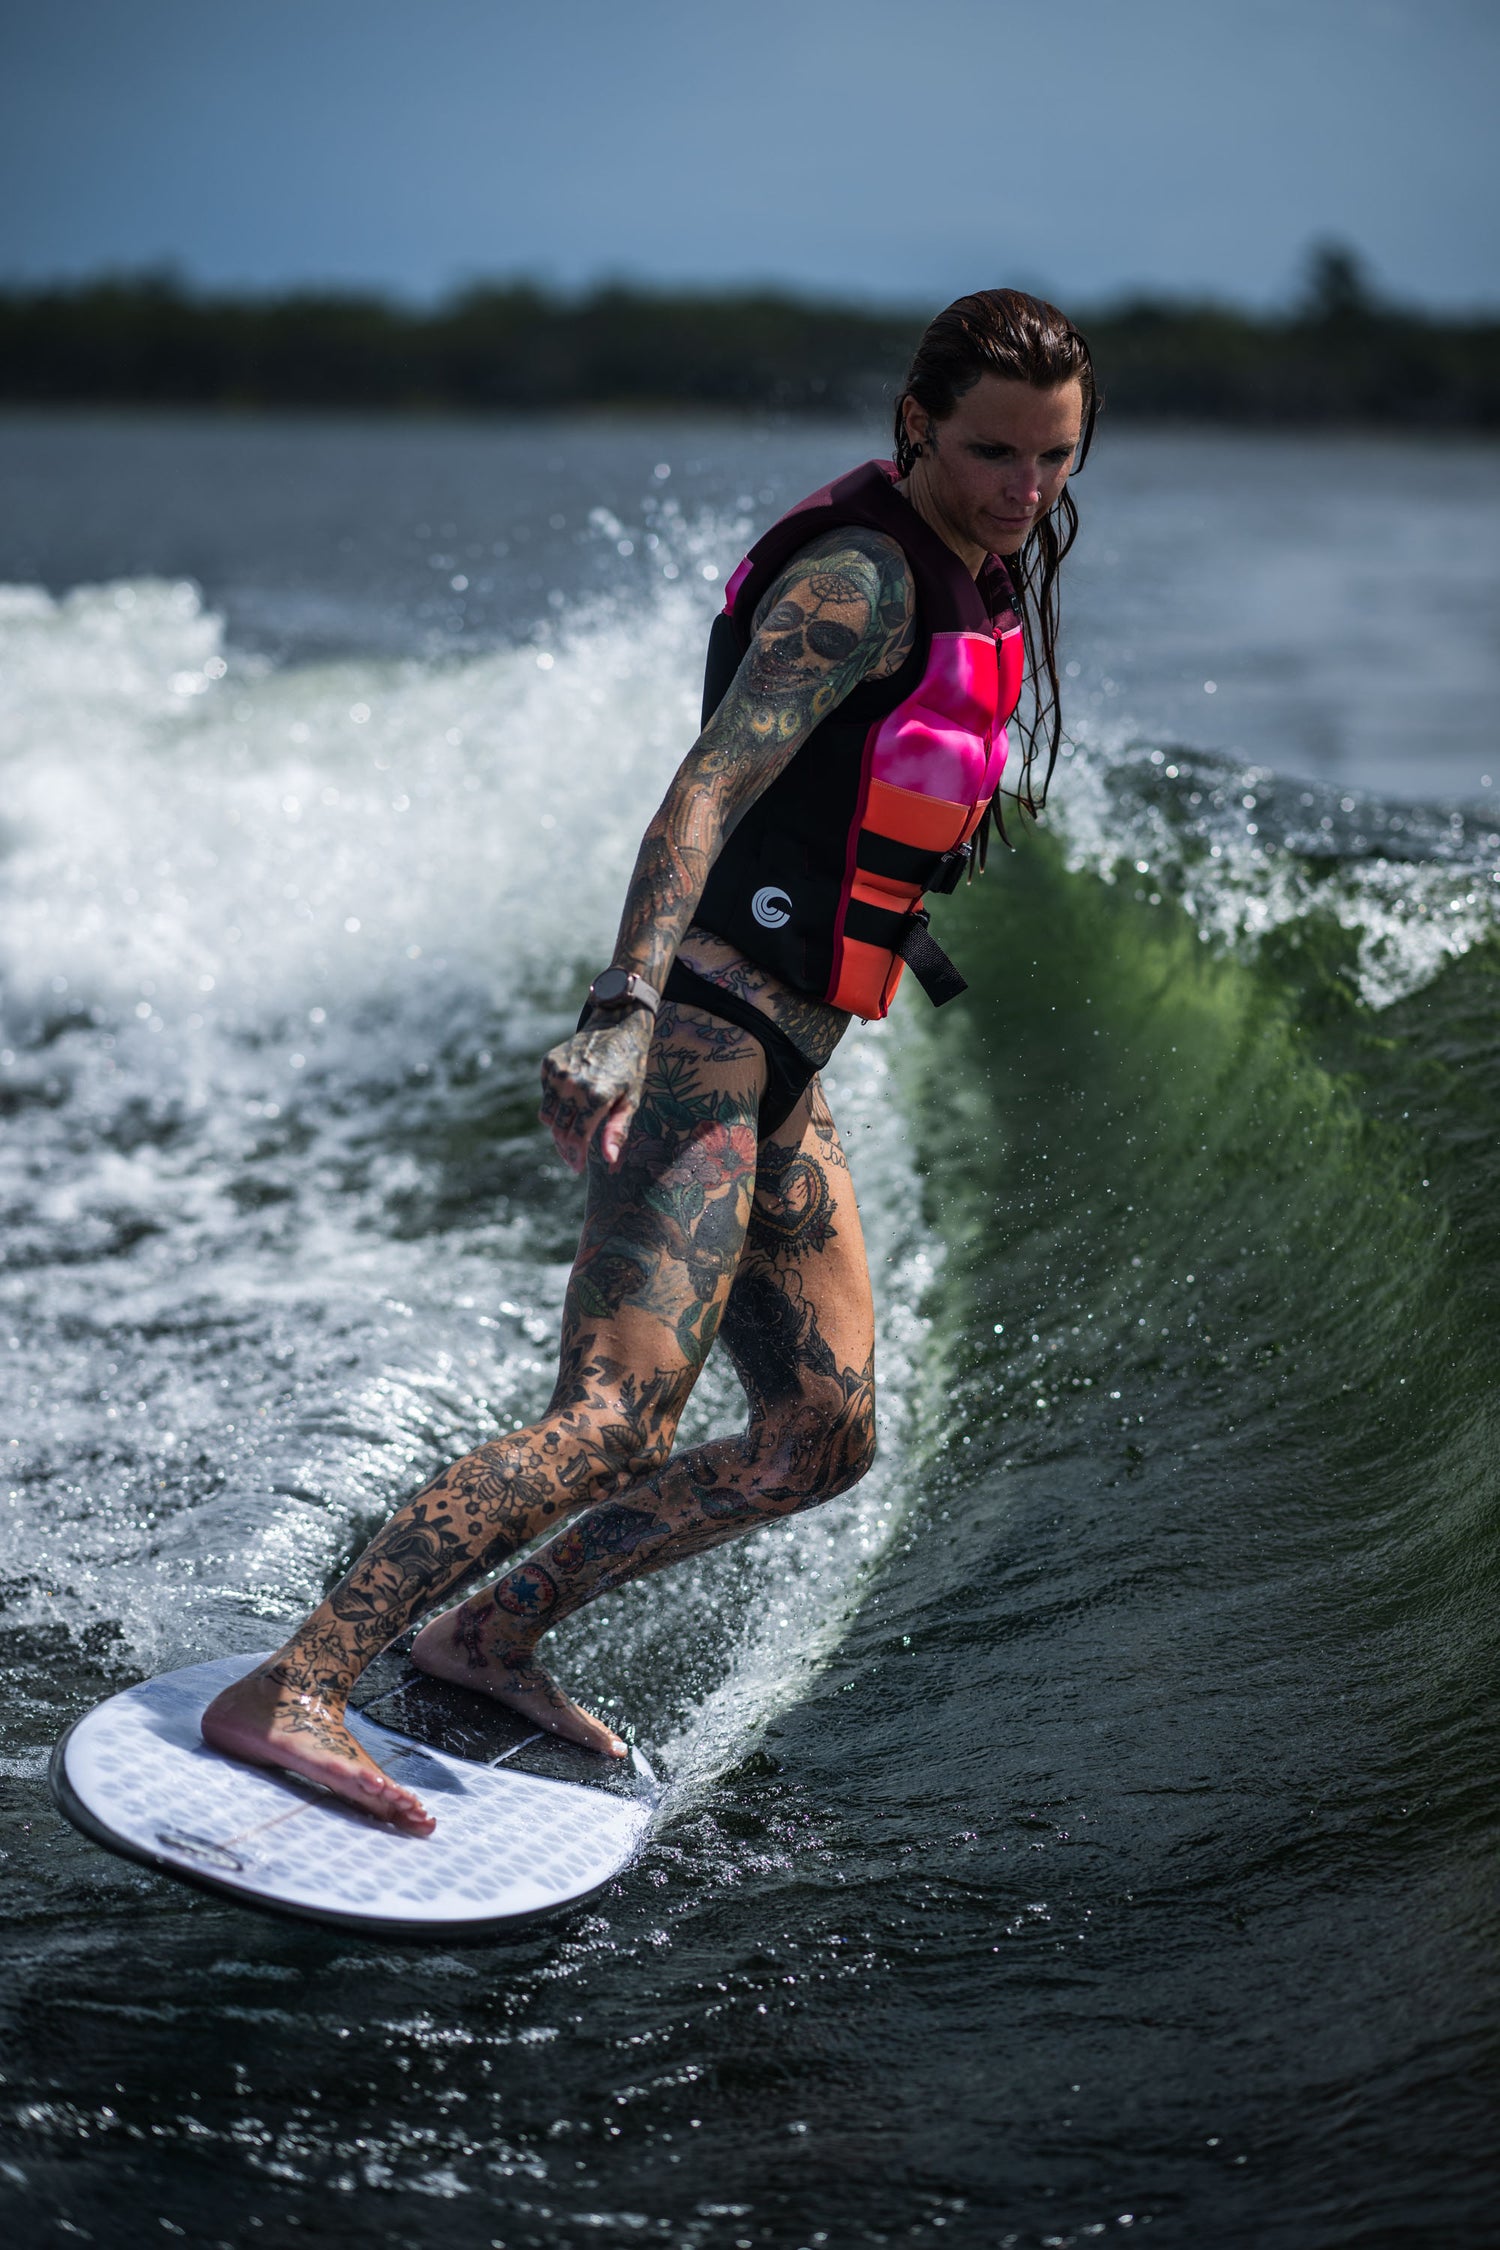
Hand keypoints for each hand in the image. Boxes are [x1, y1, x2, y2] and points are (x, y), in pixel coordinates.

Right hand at [539, 1008, 653, 1173]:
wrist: (617, 1026)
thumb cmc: (629, 1067)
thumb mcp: (631, 1099)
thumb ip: (618, 1130)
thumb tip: (609, 1159)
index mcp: (596, 1096)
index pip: (577, 1138)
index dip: (576, 1156)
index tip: (577, 1168)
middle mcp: (573, 1085)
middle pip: (559, 1130)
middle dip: (565, 1148)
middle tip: (572, 1158)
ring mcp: (558, 1073)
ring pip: (547, 1116)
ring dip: (557, 1129)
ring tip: (571, 1133)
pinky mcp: (549, 1064)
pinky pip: (545, 1096)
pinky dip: (554, 1104)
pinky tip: (570, 1102)